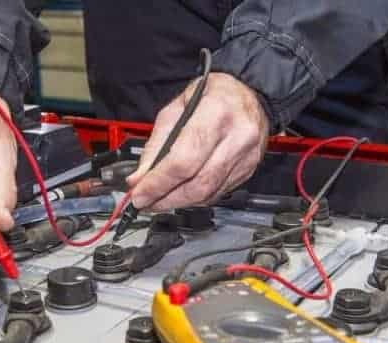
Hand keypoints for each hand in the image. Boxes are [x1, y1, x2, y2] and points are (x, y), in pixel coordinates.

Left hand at [128, 73, 269, 210]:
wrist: (248, 94)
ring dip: (178, 202)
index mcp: (217, 113)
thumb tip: (140, 177)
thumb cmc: (214, 94)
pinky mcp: (248, 170)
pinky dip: (194, 198)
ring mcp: (246, 156)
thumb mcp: (177, 106)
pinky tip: (180, 194)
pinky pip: (217, 193)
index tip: (139, 194)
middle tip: (144, 202)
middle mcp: (238, 137)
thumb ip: (157, 143)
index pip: (184, 160)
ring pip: (207, 194)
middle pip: (197, 184)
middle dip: (165, 198)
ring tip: (157, 201)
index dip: (158, 183)